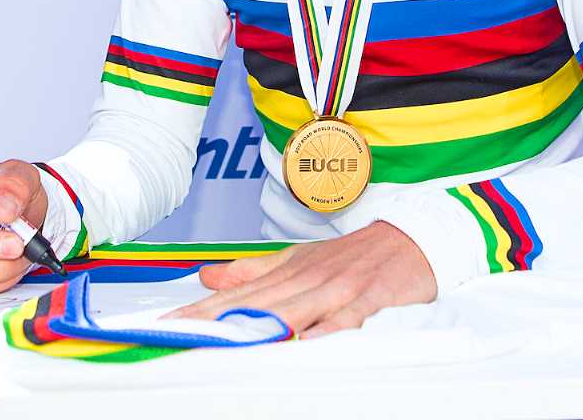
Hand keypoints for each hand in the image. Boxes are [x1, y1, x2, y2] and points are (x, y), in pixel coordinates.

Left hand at [170, 223, 435, 336]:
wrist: (412, 237)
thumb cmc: (352, 255)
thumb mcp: (299, 258)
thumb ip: (253, 271)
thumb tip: (207, 277)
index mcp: (289, 270)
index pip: (238, 295)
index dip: (203, 310)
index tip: (170, 324)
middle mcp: (308, 279)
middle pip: (257, 305)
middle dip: (218, 322)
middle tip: (182, 337)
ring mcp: (338, 289)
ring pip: (293, 311)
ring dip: (259, 328)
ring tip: (226, 343)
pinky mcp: (368, 299)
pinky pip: (344, 321)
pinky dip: (324, 334)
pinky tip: (304, 346)